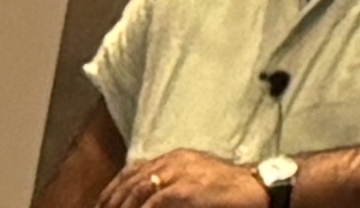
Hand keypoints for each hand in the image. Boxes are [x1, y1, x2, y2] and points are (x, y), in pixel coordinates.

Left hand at [99, 159, 269, 207]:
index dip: (112, 191)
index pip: (132, 171)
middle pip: (130, 181)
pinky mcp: (187, 188)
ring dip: (122, 207)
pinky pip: (154, 202)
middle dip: (111, 203)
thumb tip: (147, 203)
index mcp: (174, 158)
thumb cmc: (228, 190)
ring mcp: (181, 172)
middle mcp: (174, 161)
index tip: (101, 207)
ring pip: (137, 190)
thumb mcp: (195, 181)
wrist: (259, 188)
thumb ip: (170, 187)